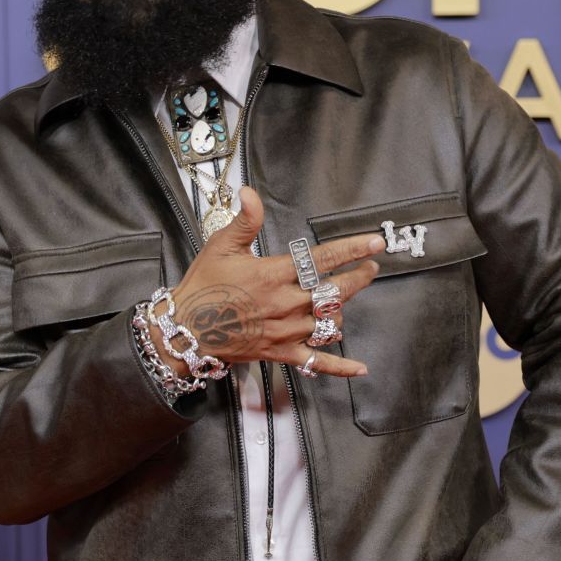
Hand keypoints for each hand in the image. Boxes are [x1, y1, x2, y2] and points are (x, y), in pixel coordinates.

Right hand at [162, 186, 384, 378]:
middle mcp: (285, 304)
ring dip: (343, 309)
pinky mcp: (281, 353)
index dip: (353, 249)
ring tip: (346, 297)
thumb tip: (249, 193)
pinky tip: (360, 368)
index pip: (323, 259)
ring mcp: (286, 331)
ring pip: (330, 322)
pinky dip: (340, 366)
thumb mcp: (221, 246)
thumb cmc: (203, 286)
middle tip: (371, 268)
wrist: (185, 329)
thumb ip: (244, 220)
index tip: (375, 242)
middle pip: (335, 291)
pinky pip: (316, 362)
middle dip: (358, 278)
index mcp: (273, 274)